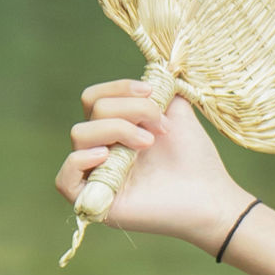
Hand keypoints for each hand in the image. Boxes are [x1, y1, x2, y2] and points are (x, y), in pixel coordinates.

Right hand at [57, 76, 247, 247]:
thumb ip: (160, 90)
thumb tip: (151, 72)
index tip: (152, 93)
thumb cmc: (195, 159)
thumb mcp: (177, 114)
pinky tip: (108, 156)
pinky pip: (64, 180)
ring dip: (116, 129)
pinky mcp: (97, 203)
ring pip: (79, 135)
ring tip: (147, 143)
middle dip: (130, 110)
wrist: (211, 196)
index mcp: (117, 130)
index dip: (119, 88)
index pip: (94, 98)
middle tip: (161, 127)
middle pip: (92, 111)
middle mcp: (103, 151)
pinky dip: (78, 161)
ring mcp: (97, 176)